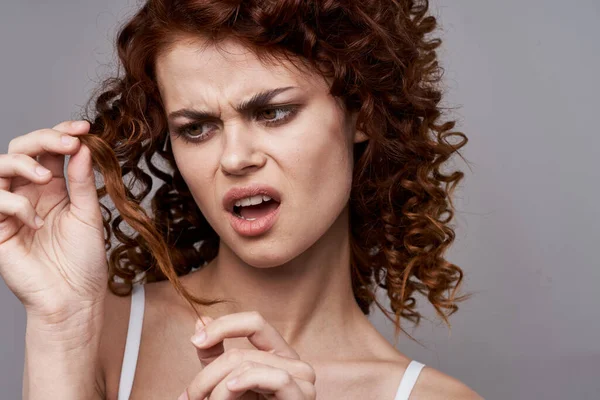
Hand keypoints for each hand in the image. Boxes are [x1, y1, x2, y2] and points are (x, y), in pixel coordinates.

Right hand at [0, 121, 106, 323]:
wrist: (73, 298)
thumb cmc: (83, 260)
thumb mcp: (88, 215)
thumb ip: (82, 181)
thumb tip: (83, 147)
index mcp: (53, 188)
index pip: (50, 150)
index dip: (63, 133)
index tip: (84, 129)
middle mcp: (29, 193)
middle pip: (21, 148)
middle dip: (44, 138)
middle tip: (69, 142)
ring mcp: (10, 209)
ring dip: (23, 164)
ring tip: (46, 177)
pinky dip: (15, 204)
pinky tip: (36, 222)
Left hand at [181, 312, 316, 399]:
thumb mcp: (226, 384)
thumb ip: (215, 354)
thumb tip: (200, 321)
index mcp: (278, 354)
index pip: (254, 322)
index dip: (224, 326)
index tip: (194, 340)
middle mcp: (293, 363)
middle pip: (240, 353)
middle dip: (205, 377)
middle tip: (188, 398)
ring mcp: (301, 381)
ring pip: (249, 365)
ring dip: (218, 388)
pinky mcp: (301, 397)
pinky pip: (276, 378)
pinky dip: (248, 380)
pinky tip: (230, 389)